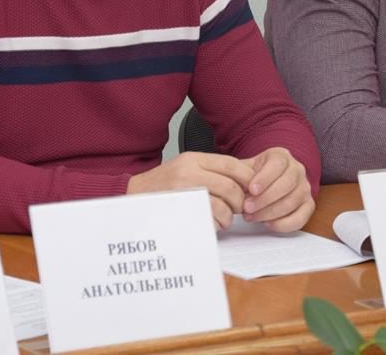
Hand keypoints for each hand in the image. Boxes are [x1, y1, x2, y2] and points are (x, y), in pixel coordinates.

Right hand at [127, 152, 253, 230]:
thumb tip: (243, 181)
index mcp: (192, 159)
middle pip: (230, 187)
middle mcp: (188, 172)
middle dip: (240, 201)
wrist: (132, 196)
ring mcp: (184, 193)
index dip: (247, 177)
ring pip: (222, 206)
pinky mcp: (181, 212)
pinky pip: (209, 221)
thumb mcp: (185, 167)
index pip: (231, 164)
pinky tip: (212, 224)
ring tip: (225, 219)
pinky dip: (216, 226)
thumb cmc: (161, 185)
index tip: (253, 188)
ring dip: (229, 217)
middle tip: (239, 208)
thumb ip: (210, 171)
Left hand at [239, 147, 313, 232]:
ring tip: (252, 217)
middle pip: (286, 184)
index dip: (264, 178)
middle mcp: (297, 169)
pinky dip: (284, 223)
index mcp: (281, 156)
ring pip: (293, 201)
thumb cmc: (254, 175)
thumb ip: (240, 175)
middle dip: (265, 199)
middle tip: (247, 208)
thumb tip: (231, 187)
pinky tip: (268, 224)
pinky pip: (301, 217)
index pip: (277, 164)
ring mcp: (304, 187)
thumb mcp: (245, 168)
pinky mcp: (308, 204)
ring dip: (270, 212)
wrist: (267, 181)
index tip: (251, 190)